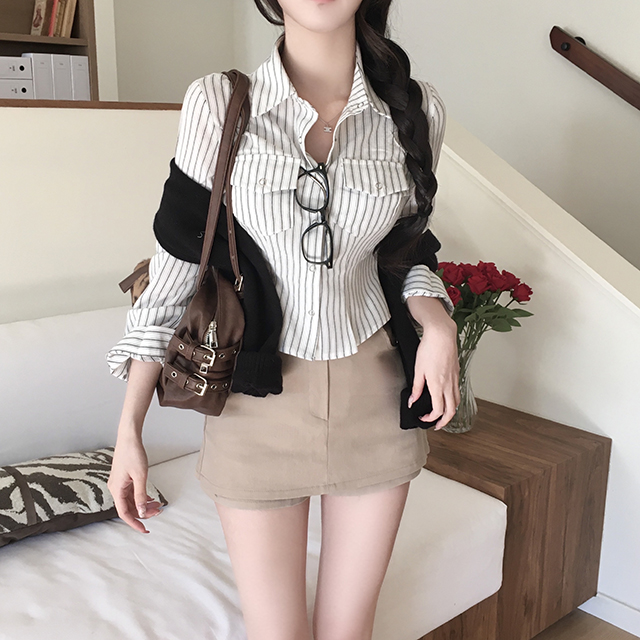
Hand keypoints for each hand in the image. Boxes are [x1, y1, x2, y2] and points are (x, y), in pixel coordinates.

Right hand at [107, 434, 162, 533]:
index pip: (124, 513)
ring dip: (143, 505)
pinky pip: (131, 493)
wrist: (129, 437)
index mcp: (116, 489)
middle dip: (143, 512)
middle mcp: (115, 488)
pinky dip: (141, 497)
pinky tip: (150, 498)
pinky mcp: (123, 479)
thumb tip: (142, 512)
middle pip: (129, 507)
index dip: (135, 523)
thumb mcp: (140, 476)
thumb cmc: (133, 453)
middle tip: (158, 512)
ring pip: (131, 500)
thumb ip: (141, 495)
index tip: (145, 529)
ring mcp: (119, 483)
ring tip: (157, 505)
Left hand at [408, 315, 460, 429]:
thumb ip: (416, 387)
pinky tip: (447, 397)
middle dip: (445, 421)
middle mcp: (449, 384)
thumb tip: (412, 400)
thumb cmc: (429, 349)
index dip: (430, 418)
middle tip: (437, 425)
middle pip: (452, 410)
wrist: (442, 335)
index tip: (423, 418)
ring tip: (442, 414)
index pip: (438, 410)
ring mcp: (455, 378)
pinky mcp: (457, 373)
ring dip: (451, 411)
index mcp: (438, 385)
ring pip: (457, 401)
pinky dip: (454, 399)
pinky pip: (458, 391)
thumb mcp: (418, 369)